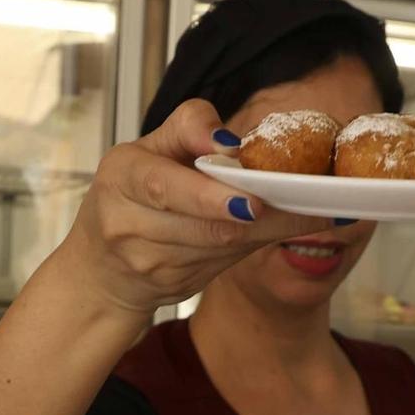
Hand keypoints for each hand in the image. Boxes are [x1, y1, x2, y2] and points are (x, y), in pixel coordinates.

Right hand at [54, 100, 324, 315]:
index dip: (209, 197)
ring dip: (270, 230)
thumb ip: (188, 127)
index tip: (252, 201)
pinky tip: (285, 226)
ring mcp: (151, 263)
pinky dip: (259, 243)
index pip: (164, 187)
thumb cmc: (130, 193)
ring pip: (222, 248)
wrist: (101, 270)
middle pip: (206, 226)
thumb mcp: (147, 148)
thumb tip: (229, 140)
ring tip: (313, 210)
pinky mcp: (176, 286)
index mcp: (122, 177)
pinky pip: (226, 263)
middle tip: (311, 204)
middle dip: (263, 217)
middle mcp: (128, 224)